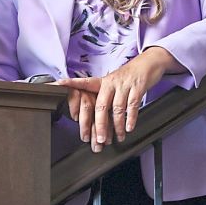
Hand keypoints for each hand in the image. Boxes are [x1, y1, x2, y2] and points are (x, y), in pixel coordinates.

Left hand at [54, 48, 176, 151]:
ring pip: (117, 109)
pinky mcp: (137, 88)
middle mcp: (111, 83)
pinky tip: (128, 128)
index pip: (84, 83)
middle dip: (100, 125)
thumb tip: (95, 120)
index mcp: (102, 82)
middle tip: (100, 140)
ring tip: (118, 138)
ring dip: (117, 126)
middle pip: (101, 106)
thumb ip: (104, 99)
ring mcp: (124, 85)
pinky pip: (132, 106)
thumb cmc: (127, 78)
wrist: (148, 64)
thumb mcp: (112, 84)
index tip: (57, 84)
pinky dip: (130, 119)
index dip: (71, 84)